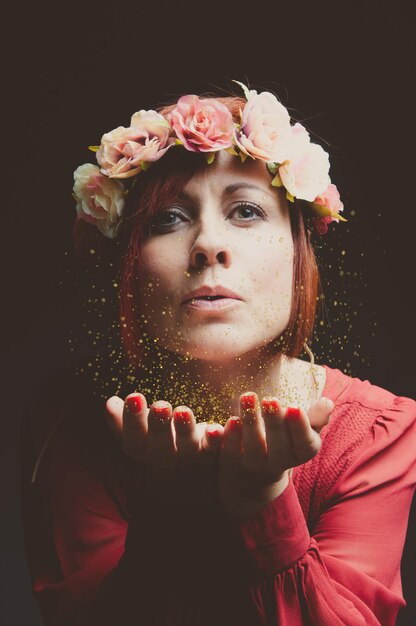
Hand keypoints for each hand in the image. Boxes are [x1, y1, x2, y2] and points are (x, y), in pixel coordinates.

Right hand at [105, 393, 223, 504]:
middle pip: (159, 445)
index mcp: (142, 450)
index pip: (133, 438)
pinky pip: (213, 448)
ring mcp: (188, 457)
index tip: (133, 396)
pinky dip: (215, 439)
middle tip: (160, 406)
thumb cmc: (157, 442)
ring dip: (185, 429)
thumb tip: (111, 403)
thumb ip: (123, 420)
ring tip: (182, 411)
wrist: (186, 478)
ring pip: (186, 446)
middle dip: (158, 425)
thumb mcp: (138, 435)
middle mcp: (164, 457)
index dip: (132, 420)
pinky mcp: (210, 453)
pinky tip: (216, 427)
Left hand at [219, 394, 333, 519]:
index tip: (294, 407)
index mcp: (299, 452)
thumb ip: (315, 418)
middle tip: (270, 399)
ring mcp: (253, 463)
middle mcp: (277, 461)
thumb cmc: (285, 442)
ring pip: (252, 446)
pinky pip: (229, 450)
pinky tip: (226, 421)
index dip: (300, 427)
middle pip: (278, 445)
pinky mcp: (231, 460)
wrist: (255, 475)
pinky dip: (227, 437)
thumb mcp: (304, 432)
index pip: (304, 444)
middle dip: (275, 422)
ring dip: (250, 422)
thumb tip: (327, 403)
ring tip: (247, 396)